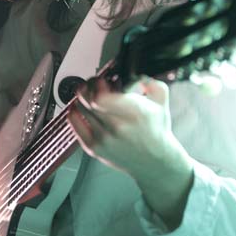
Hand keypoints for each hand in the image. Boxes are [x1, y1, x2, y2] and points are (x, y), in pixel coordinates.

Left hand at [67, 75, 194, 228]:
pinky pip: (74, 124)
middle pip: (88, 99)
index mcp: (135, 114)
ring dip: (82, 97)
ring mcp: (103, 139)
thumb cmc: (155, 131)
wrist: (154, 161)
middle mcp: (117, 127)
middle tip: (94, 84)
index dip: (98, 84)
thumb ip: (151, 82)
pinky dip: (75, 111)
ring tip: (91, 95)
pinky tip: (81, 107)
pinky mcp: (94, 148)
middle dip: (89, 86)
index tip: (103, 80)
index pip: (102, 97)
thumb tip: (137, 73)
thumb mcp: (161, 103)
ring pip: (80, 108)